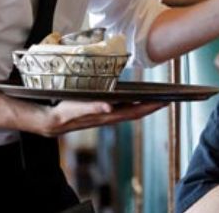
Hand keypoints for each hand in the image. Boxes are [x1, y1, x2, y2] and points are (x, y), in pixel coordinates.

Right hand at [34, 100, 166, 136]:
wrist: (49, 121)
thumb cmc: (61, 112)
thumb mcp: (74, 109)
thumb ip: (91, 108)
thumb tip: (109, 107)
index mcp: (105, 115)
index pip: (132, 112)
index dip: (149, 107)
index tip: (164, 101)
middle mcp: (108, 117)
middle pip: (135, 112)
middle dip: (152, 106)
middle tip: (169, 98)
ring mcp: (105, 116)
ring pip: (129, 112)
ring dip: (144, 106)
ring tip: (158, 97)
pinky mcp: (100, 113)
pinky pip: (121, 110)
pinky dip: (131, 105)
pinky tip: (136, 100)